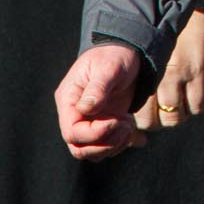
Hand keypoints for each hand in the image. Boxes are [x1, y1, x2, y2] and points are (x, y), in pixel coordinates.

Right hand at [55, 42, 145, 159]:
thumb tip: (85, 109)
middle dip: (105, 143)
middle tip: (126, 124)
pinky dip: (121, 144)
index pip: (71, 132)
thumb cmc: (116, 55)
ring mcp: (89, 122)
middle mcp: (75, 114)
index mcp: (69, 100)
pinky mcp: (103, 125)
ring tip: (130, 123)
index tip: (117, 120)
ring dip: (114, 144)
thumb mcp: (109, 67)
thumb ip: (98, 88)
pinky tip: (134, 132)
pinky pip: (107, 147)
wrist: (128, 52)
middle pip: (79, 148)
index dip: (94, 134)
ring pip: (93, 152)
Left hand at [131, 8, 203, 134]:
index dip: (143, 120)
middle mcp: (158, 76)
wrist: (193, 9)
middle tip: (165, 111)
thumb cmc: (169, 35)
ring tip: (181, 104)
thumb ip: (145, 82)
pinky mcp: (200, 71)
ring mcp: (180, 74)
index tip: (148, 114)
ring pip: (176, 117)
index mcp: (143, 73)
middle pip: (155, 120)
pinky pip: (198, 105)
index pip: (138, 114)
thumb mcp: (150, 58)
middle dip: (160, 121)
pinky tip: (195, 95)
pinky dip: (197, 106)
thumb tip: (139, 110)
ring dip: (179, 114)